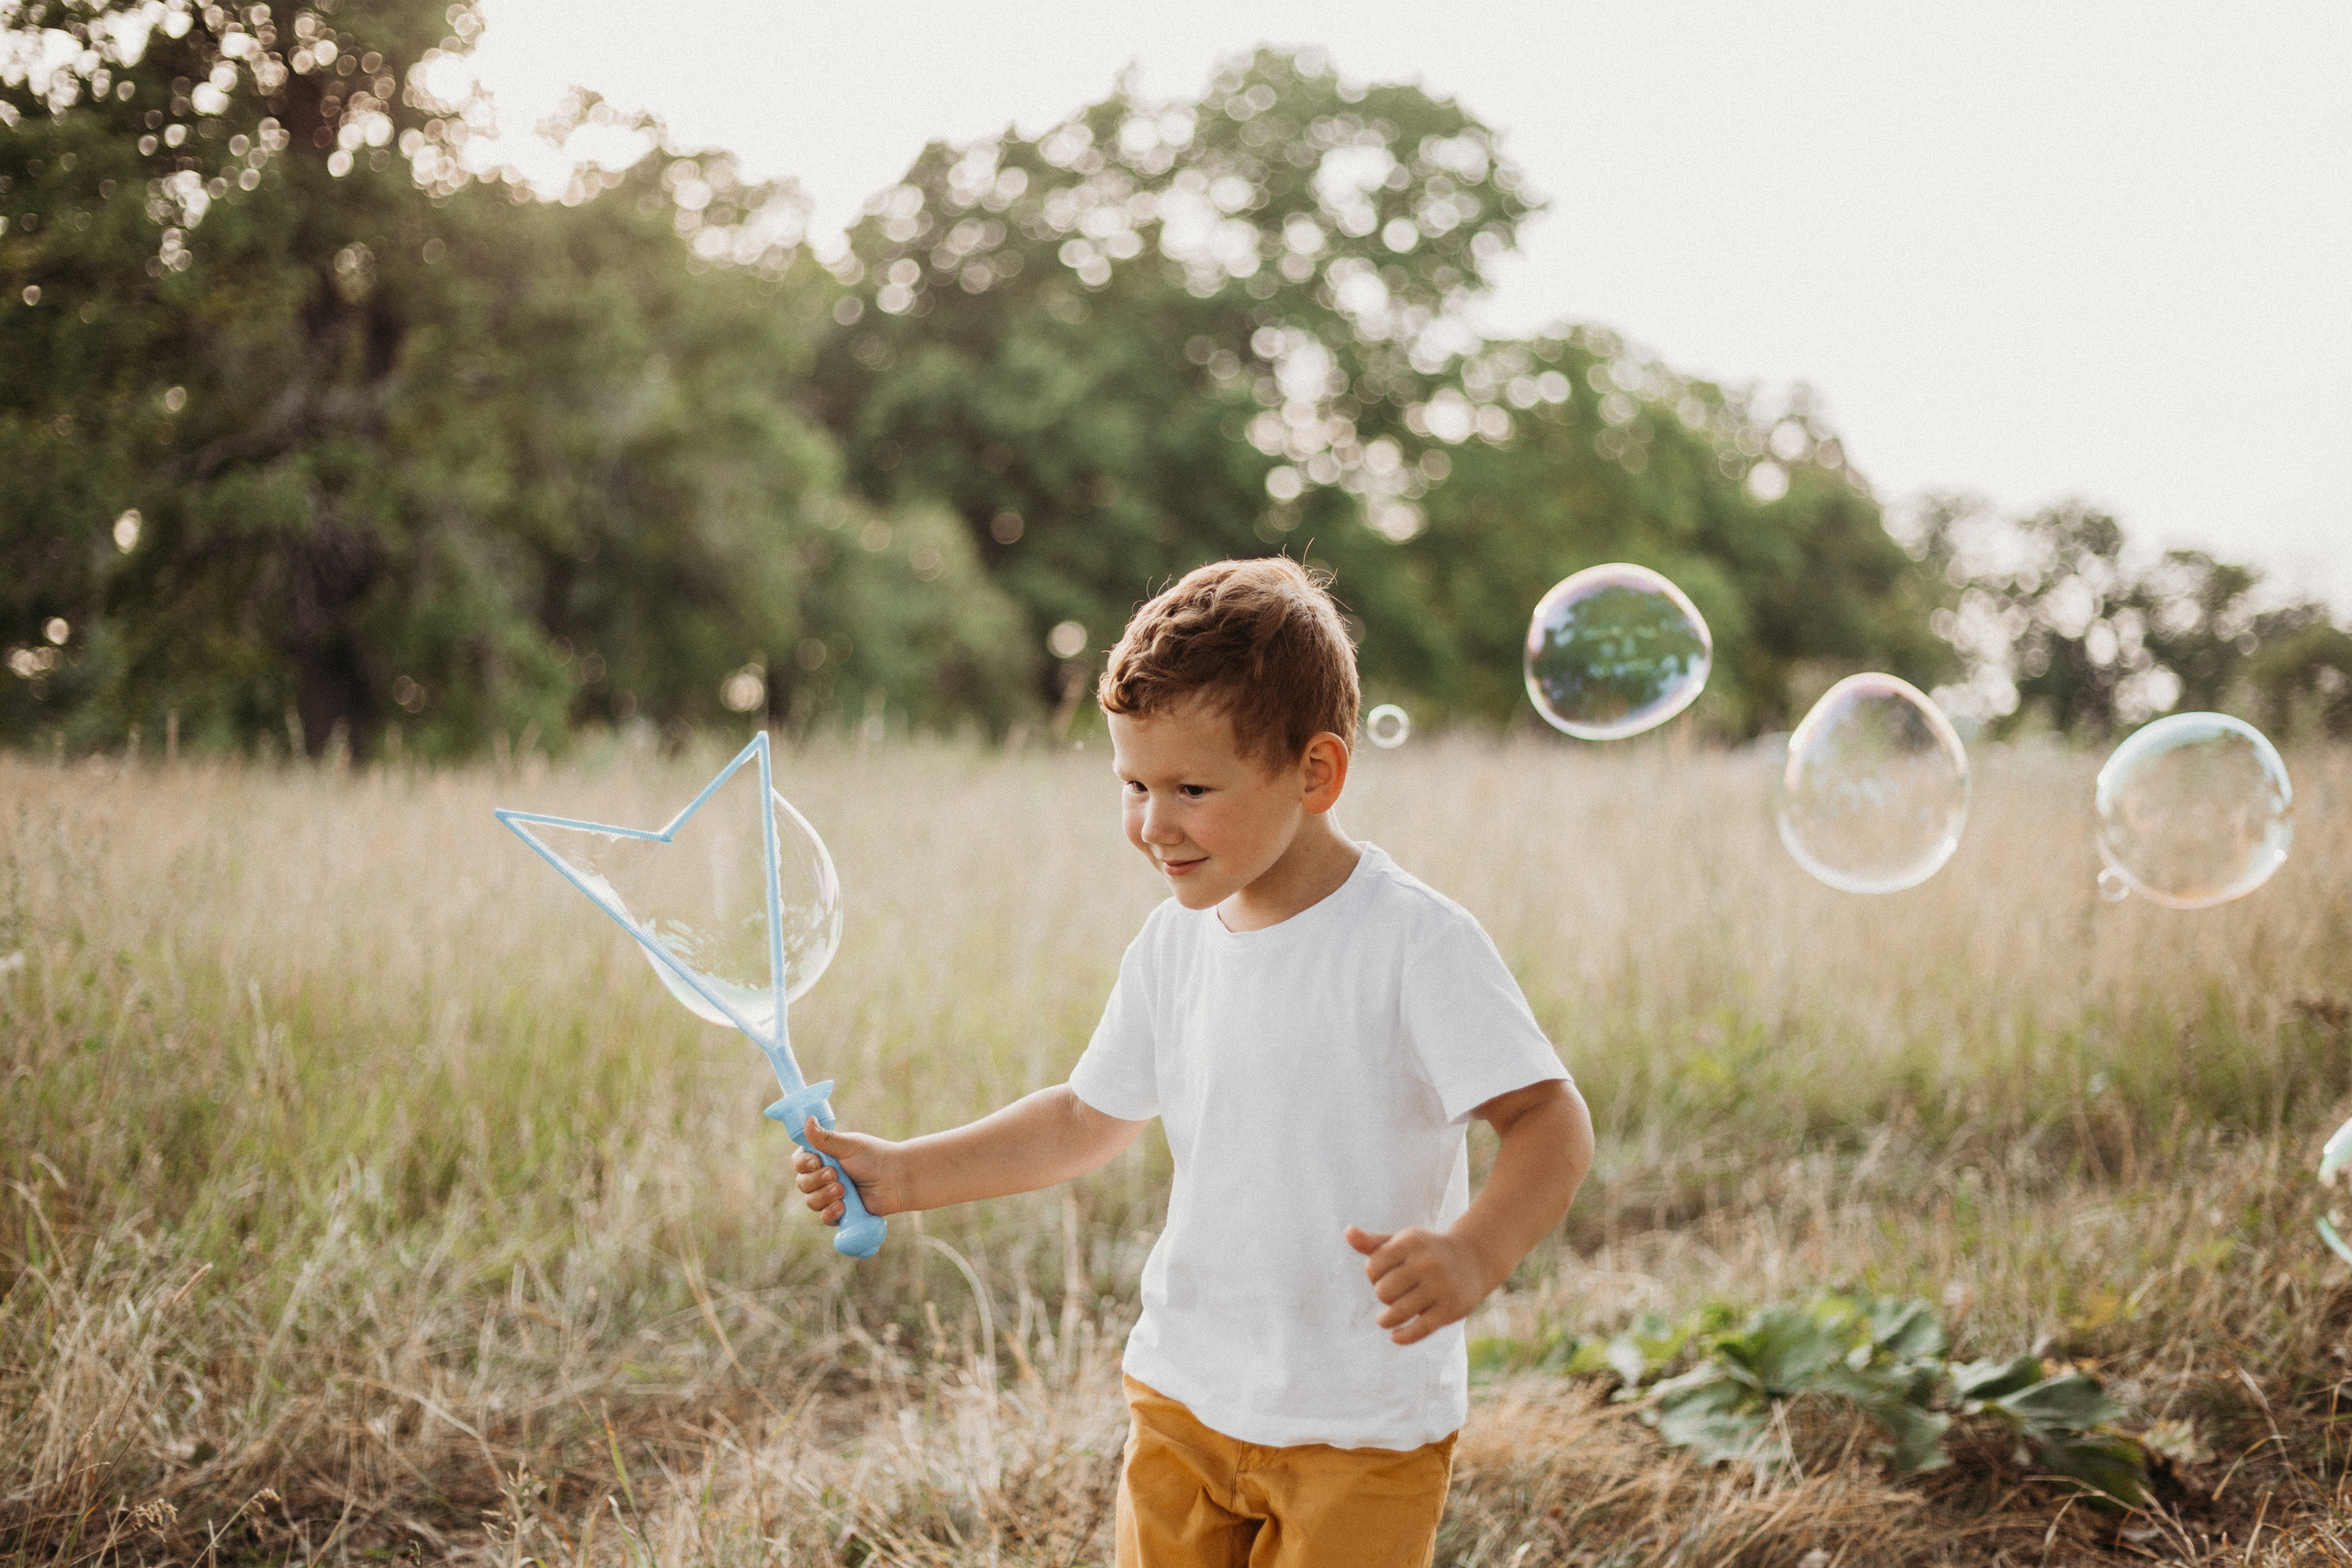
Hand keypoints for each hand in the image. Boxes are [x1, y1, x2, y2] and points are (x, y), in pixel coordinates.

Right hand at [791, 1121, 913, 1223]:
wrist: (897, 1179)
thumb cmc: (875, 1157)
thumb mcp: (849, 1146)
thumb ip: (825, 1138)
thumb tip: (807, 1120)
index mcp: (823, 1157)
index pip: (799, 1162)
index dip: (803, 1164)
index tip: (816, 1161)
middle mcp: (823, 1177)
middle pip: (802, 1183)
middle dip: (817, 1180)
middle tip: (836, 1175)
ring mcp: (830, 1195)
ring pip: (811, 1201)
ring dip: (825, 1196)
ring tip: (844, 1190)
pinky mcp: (840, 1213)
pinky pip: (824, 1218)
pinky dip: (830, 1212)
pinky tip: (843, 1207)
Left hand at [1345, 1225, 1493, 1345]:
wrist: (1473, 1259)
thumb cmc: (1427, 1251)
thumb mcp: (1402, 1241)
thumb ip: (1372, 1243)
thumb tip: (1348, 1233)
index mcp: (1410, 1242)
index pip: (1372, 1267)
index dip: (1373, 1275)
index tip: (1385, 1275)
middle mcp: (1426, 1262)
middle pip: (1383, 1291)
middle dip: (1383, 1296)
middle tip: (1394, 1294)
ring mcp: (1440, 1286)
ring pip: (1397, 1313)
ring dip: (1386, 1319)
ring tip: (1386, 1319)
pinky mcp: (1450, 1309)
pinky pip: (1419, 1329)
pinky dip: (1403, 1337)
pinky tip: (1394, 1337)